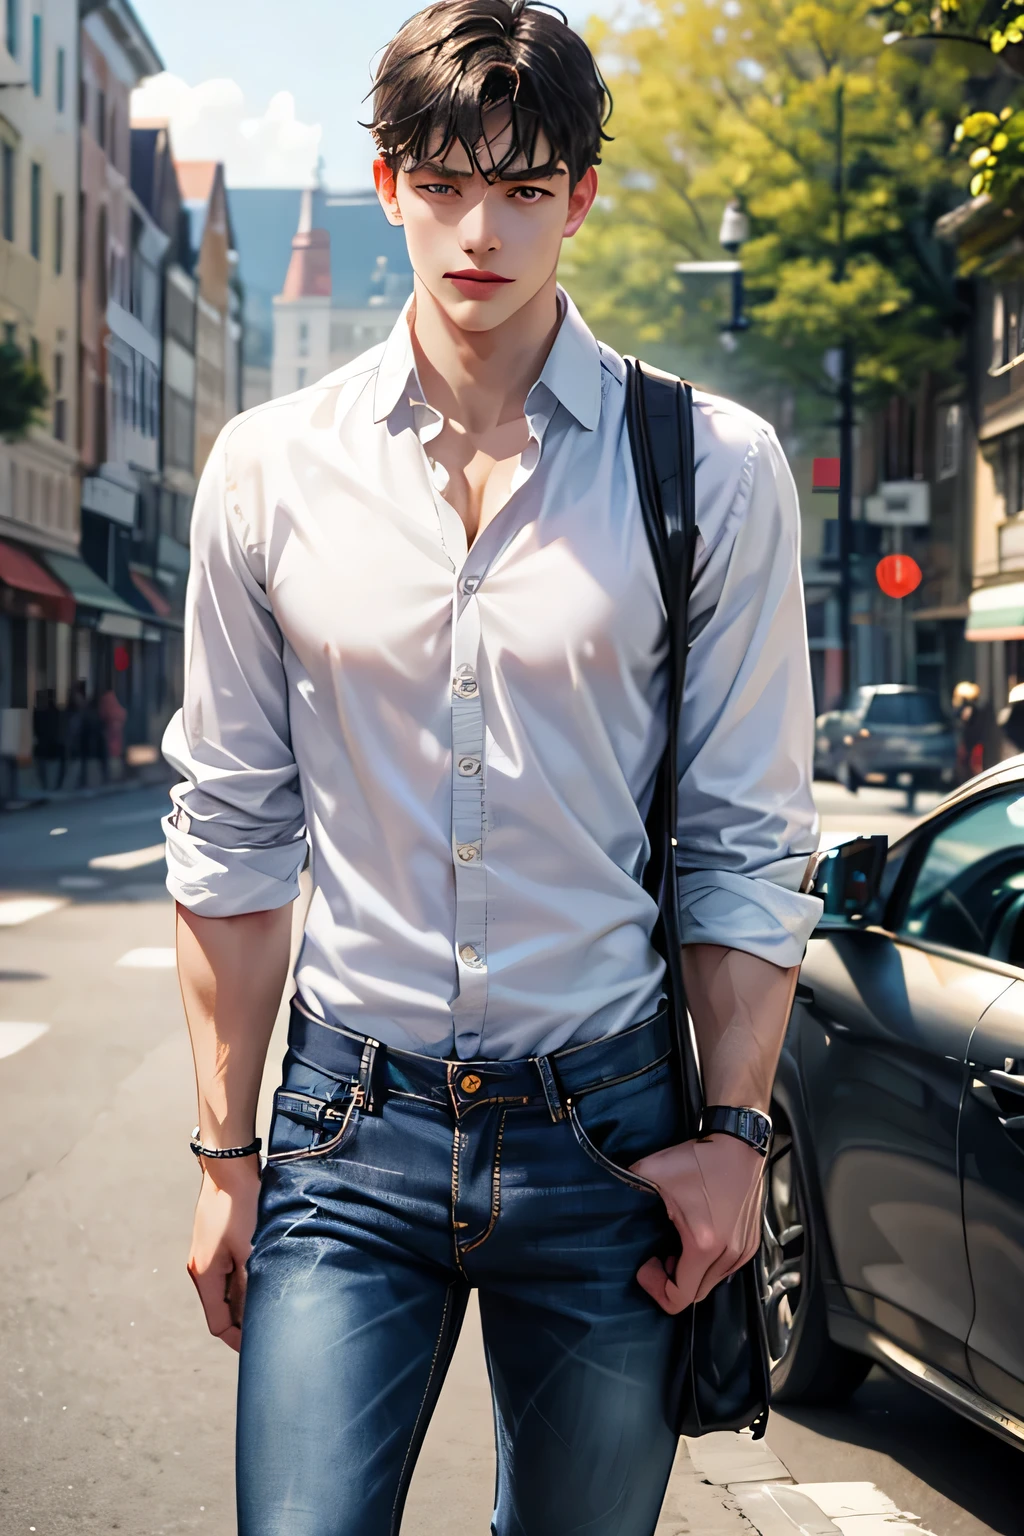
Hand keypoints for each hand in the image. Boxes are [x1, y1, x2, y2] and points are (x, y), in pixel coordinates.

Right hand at [187, 1157, 260, 1350]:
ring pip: (228, 1289)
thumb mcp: (251, 1249)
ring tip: (277, 1301)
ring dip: (248, 1298)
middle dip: (246, 1321)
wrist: (230, 1165)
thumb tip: (260, 1314)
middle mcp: (201, 1269)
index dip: (239, 1341)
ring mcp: (208, 1254)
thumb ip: (252, 1285)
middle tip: (275, 1327)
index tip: (261, 1349)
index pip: (218, 1324)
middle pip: (223, 1309)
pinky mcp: (217, 1240)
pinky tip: (268, 1274)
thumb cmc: (242, 1205)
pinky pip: (230, 1271)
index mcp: (205, 1276)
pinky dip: (246, 1279)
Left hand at [630, 1133, 764, 1314]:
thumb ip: (627, 1186)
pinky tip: (698, 1242)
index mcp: (703, 1244)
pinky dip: (709, 1266)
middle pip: (695, 1295)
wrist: (738, 1144)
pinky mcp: (751, 1244)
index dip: (656, 1289)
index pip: (679, 1297)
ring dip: (691, 1275)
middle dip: (671, 1282)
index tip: (647, 1265)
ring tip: (676, 1248)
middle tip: (659, 1257)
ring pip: (712, 1284)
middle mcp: (727, 1255)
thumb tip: (605, 1190)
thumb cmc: (700, 1159)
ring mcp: (743, 1251)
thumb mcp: (654, 1172)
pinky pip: (726, 1271)